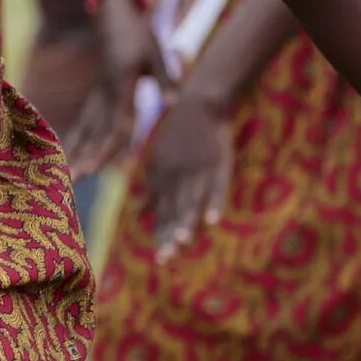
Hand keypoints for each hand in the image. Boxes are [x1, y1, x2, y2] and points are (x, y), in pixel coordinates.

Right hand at [62, 0, 162, 174]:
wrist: (113, 15)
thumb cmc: (138, 34)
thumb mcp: (156, 53)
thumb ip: (165, 79)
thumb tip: (175, 103)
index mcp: (120, 85)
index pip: (115, 124)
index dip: (110, 148)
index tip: (101, 167)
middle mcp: (104, 94)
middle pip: (95, 132)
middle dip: (85, 157)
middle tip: (75, 179)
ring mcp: (96, 95)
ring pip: (85, 129)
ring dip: (76, 152)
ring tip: (65, 174)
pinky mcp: (95, 95)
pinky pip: (84, 122)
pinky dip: (76, 139)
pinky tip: (65, 155)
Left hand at [137, 90, 233, 258]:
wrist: (199, 102)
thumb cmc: (177, 133)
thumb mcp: (158, 160)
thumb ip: (153, 189)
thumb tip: (141, 214)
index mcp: (162, 176)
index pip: (163, 211)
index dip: (162, 234)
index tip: (161, 258)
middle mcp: (177, 176)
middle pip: (175, 210)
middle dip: (171, 234)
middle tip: (166, 258)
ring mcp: (198, 169)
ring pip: (193, 200)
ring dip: (188, 221)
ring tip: (185, 241)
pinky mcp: (219, 162)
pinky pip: (218, 185)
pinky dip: (215, 202)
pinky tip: (214, 220)